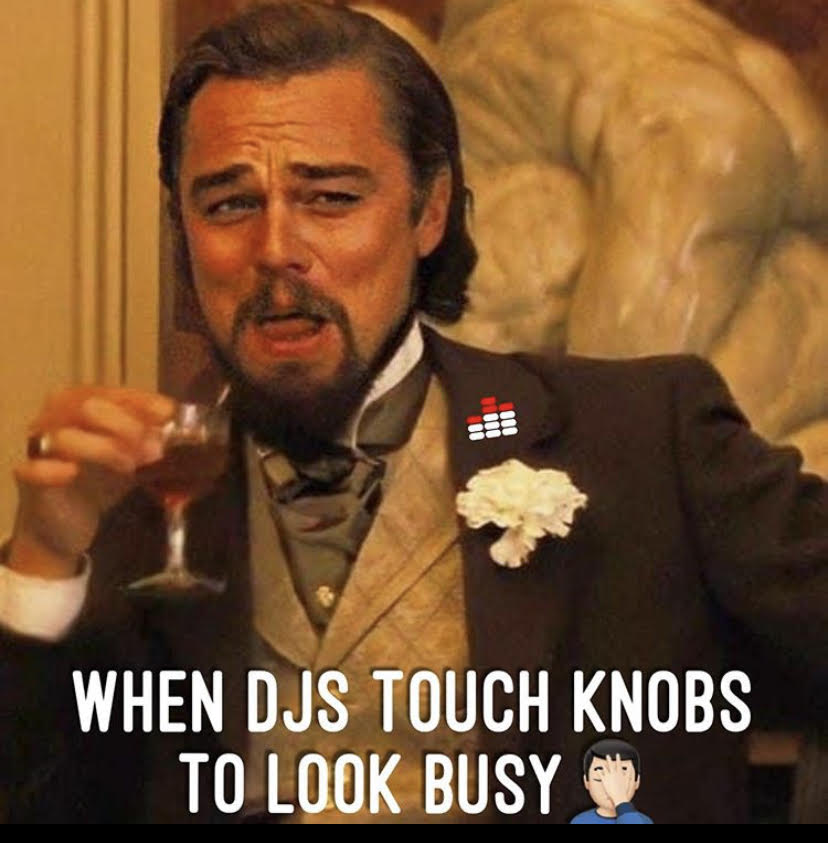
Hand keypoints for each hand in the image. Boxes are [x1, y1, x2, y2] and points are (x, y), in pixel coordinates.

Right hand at [7, 386, 174, 577]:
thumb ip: (151, 438)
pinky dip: (52, 469)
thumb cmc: (102, 480)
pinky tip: (72, 473)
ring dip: (104, 448)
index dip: (141, 401)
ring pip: (65, 436)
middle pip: (87, 406)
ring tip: (132, 466)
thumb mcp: (133, 455)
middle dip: (126, 425)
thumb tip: (181, 425)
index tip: (167, 415)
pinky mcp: (28, 479)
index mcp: (83, 403)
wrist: (70, 522)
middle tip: (154, 448)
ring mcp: (40, 447)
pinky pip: (33, 468)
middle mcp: (57, 417)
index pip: (111, 392)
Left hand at [598, 754, 636, 806]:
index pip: (619, 764)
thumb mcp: (629, 781)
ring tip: (602, 763)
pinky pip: (601, 775)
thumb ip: (630, 774)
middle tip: (607, 755)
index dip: (618, 759)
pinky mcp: (604, 780)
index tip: (617, 754)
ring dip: (604, 765)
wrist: (619, 796)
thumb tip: (632, 768)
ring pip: (605, 769)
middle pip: (611, 765)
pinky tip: (598, 770)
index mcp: (619, 773)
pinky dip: (600, 772)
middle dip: (609, 759)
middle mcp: (613, 773)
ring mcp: (608, 776)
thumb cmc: (625, 790)